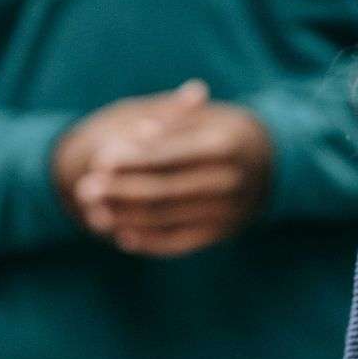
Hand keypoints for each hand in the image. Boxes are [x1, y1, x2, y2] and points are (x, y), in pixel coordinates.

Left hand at [64, 86, 272, 256]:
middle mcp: (231, 178)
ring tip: (93, 211)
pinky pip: (179, 242)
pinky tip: (122, 233)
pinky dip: (148, 240)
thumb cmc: (229, 132)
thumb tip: (133, 134)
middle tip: (84, 188)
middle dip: (120, 190)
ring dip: (125, 217)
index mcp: (227, 143)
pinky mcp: (224, 232)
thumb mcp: (210, 116)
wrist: (274, 162)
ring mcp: (229, 209)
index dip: (132, 158)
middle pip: (163, 189)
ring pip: (166, 218)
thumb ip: (173, 122)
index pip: (169, 154)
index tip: (99, 158)